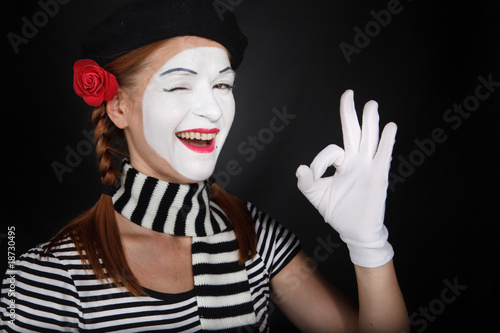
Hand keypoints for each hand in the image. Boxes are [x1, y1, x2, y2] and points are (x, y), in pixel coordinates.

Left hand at [296, 90, 395, 267]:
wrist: (354, 231)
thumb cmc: (337, 212)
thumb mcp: (317, 196)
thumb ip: (307, 183)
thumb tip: (300, 168)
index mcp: (342, 164)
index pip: (331, 151)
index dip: (319, 161)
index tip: (312, 175)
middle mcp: (355, 161)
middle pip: (353, 131)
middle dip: (350, 112)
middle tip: (348, 93)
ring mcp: (368, 167)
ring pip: (369, 139)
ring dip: (370, 121)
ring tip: (371, 104)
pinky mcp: (378, 176)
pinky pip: (382, 155)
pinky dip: (386, 142)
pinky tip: (390, 127)